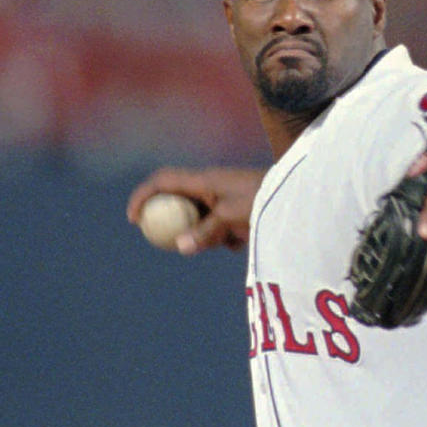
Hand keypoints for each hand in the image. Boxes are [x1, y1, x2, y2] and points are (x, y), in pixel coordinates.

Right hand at [126, 167, 264, 253]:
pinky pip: (216, 231)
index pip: (164, 181)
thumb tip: (180, 246)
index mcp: (204, 180)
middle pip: (178, 204)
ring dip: (204, 236)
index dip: (143, 195)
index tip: (133, 219)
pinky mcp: (233, 213)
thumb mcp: (231, 216)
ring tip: (228, 236)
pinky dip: (223, 239)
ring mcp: (221, 200)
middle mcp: (209, 187)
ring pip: (197, 222)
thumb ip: (206, 231)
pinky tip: (243, 238)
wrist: (293, 198)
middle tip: (171, 243)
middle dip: (174, 224)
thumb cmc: (261, 200)